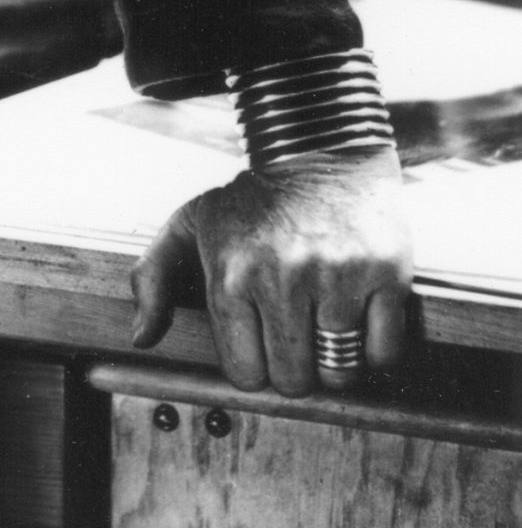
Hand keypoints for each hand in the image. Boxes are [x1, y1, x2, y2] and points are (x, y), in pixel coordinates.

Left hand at [129, 147, 413, 395]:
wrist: (319, 148)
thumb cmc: (251, 200)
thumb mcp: (190, 224)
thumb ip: (152, 278)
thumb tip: (140, 338)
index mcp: (231, 275)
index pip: (245, 373)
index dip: (256, 367)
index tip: (263, 347)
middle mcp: (282, 279)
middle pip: (293, 379)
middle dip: (295, 369)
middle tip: (297, 339)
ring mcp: (337, 276)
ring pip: (339, 372)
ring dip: (335, 363)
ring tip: (326, 330)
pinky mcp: (386, 274)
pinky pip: (384, 354)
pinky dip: (375, 351)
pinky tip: (359, 320)